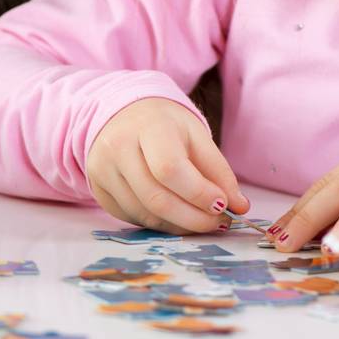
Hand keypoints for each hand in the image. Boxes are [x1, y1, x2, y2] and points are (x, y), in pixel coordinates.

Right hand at [85, 98, 249, 232]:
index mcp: (148, 126)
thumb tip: (240, 207)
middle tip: (217, 223)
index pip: (170, 169)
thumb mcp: (196, 135)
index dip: (199, 193)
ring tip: (200, 221)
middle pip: (156, 198)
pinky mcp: (98, 190)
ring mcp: (102, 170)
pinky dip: (159, 223)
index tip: (223, 205)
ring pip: (144, 214)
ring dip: (179, 225)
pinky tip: (175, 216)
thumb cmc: (165, 124)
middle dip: (193, 218)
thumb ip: (218, 170)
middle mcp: (118, 147)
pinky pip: (132, 218)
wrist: (122, 113)